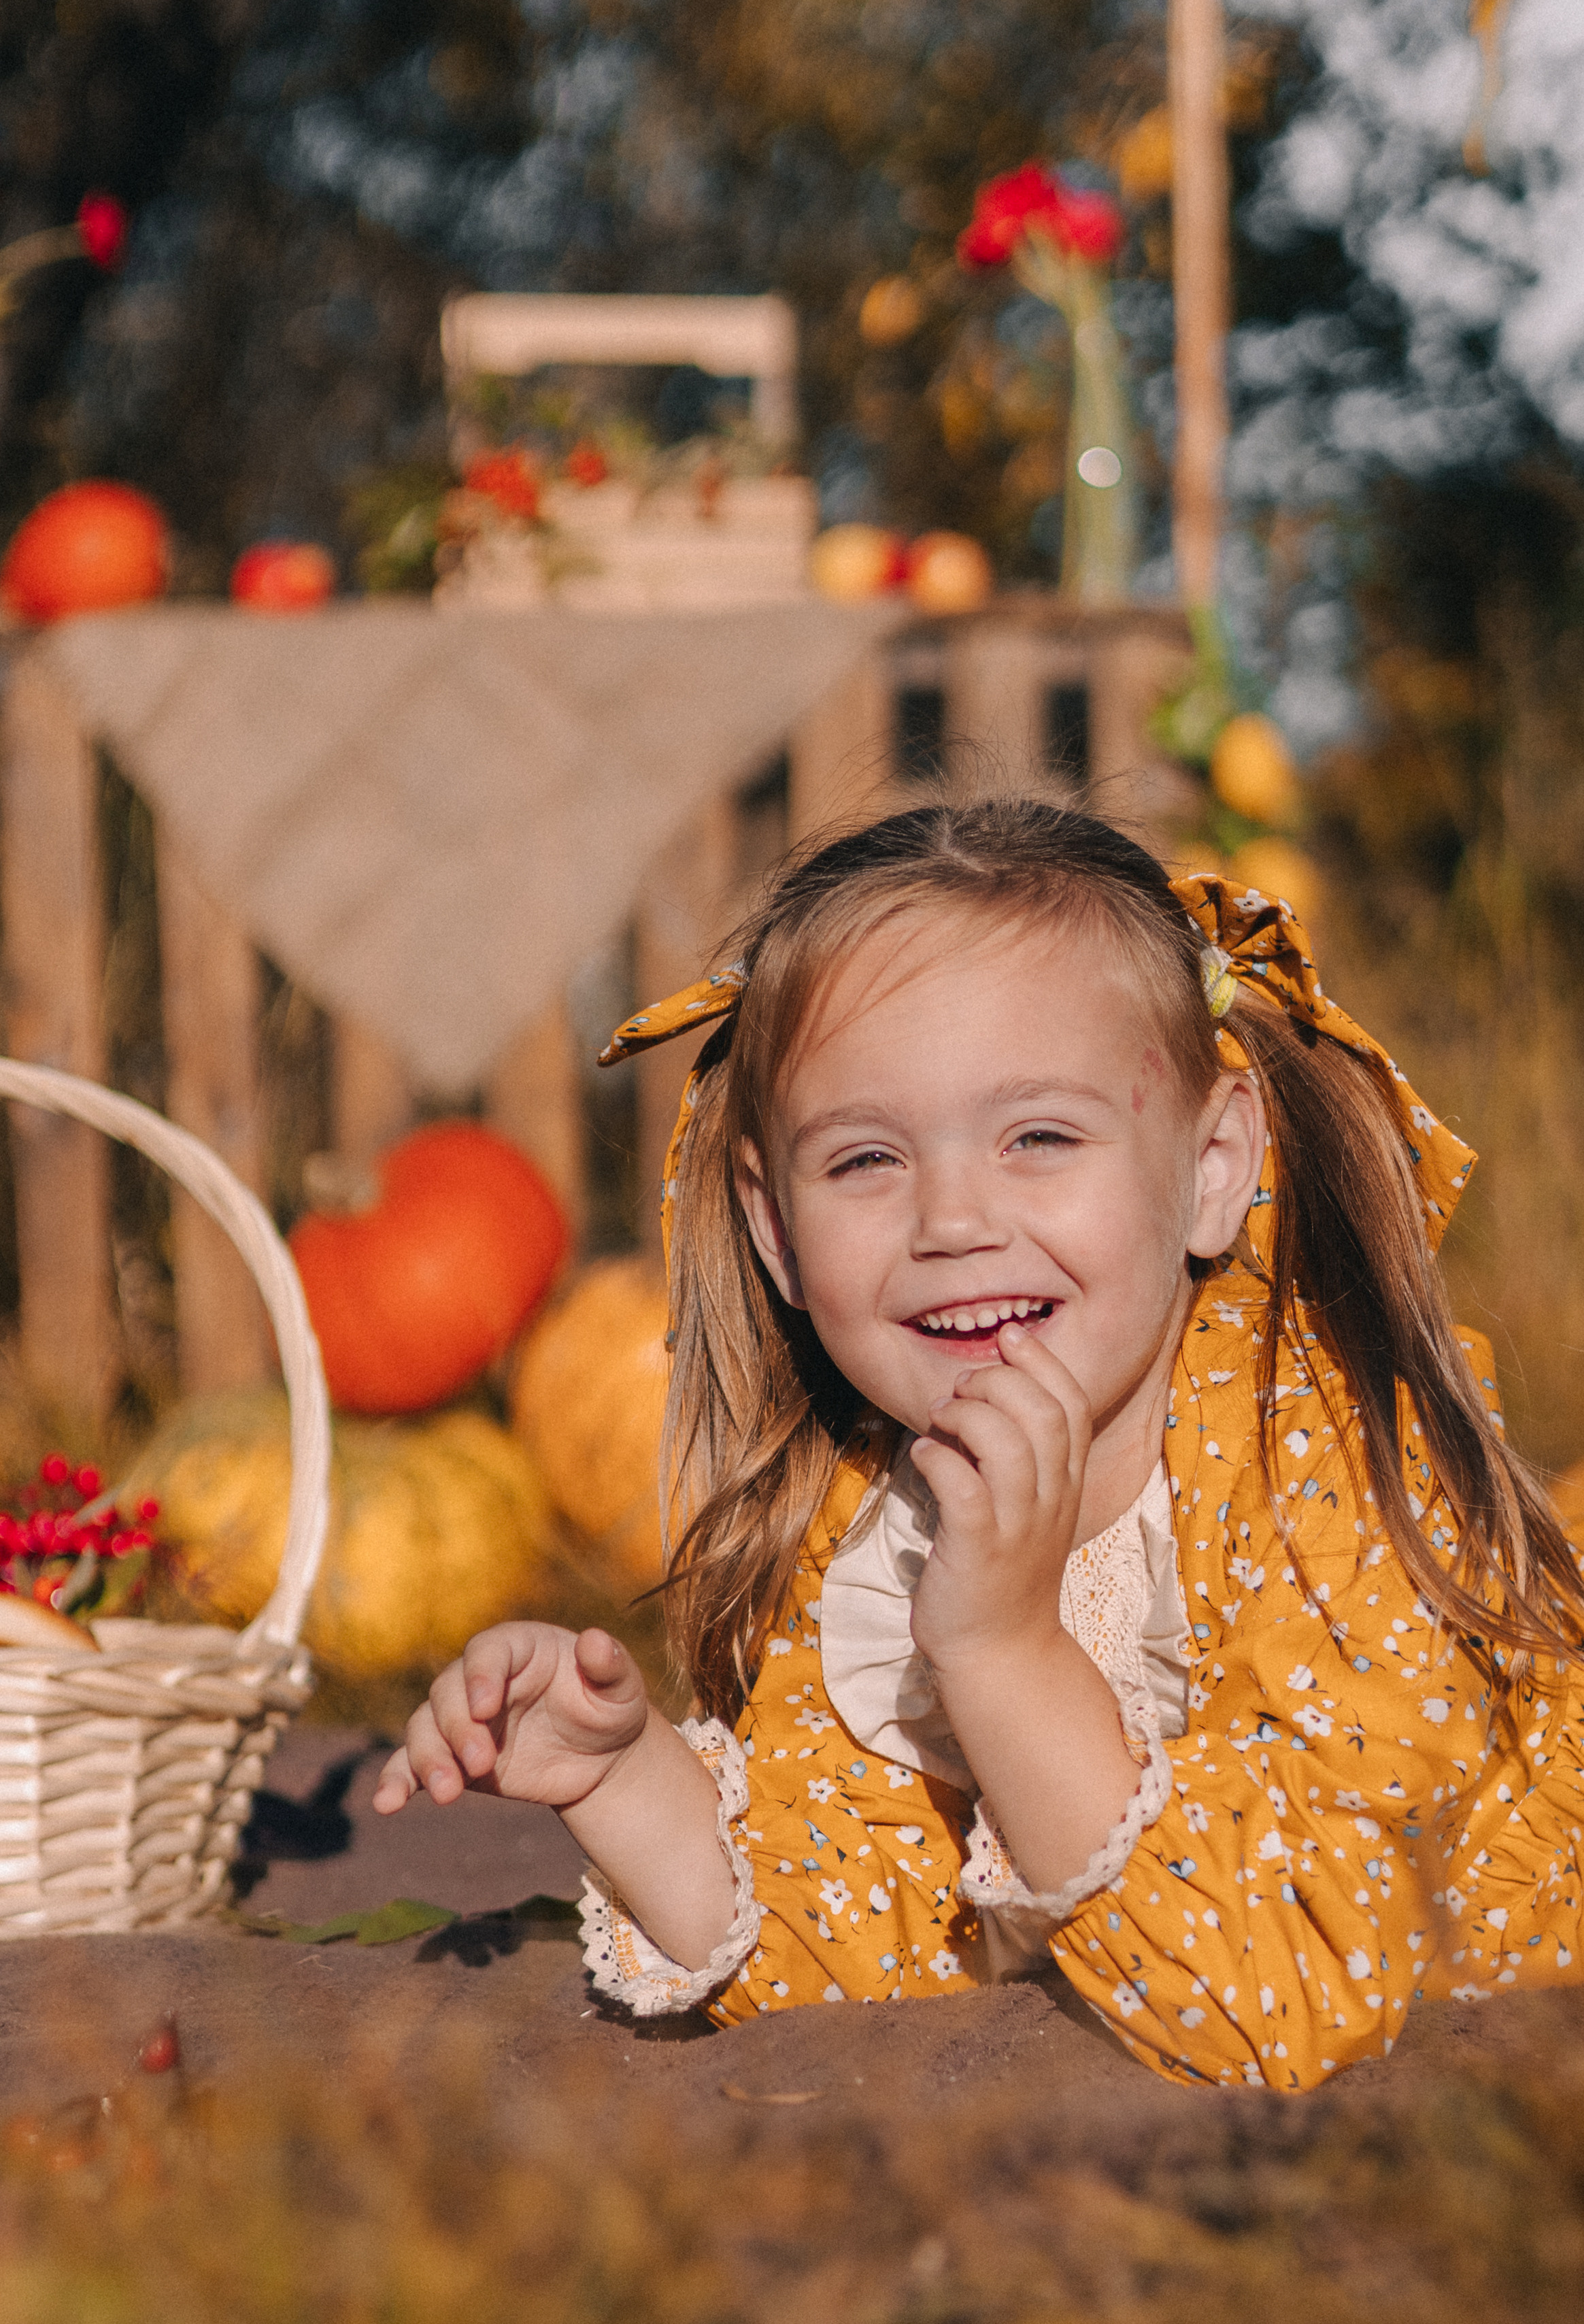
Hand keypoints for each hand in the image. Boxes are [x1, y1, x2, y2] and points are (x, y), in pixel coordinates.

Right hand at [371, 1622, 648, 1815]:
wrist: (601, 1758)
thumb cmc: (611, 1709)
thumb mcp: (622, 1688)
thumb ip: (610, 1666)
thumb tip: (597, 1641)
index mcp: (520, 1648)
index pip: (487, 1651)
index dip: (480, 1675)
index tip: (486, 1708)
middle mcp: (482, 1678)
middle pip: (447, 1692)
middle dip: (458, 1728)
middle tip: (482, 1764)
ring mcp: (462, 1719)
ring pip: (425, 1728)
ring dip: (428, 1759)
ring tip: (448, 1794)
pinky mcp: (451, 1757)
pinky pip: (412, 1764)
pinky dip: (396, 1780)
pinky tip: (387, 1804)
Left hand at [907, 1320, 1088, 1674]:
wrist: (999, 1652)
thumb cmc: (1001, 1572)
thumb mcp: (1027, 1508)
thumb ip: (1016, 1457)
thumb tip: (976, 1398)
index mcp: (1067, 1483)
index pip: (1073, 1403)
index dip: (1043, 1361)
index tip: (1009, 1337)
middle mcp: (1052, 1499)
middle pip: (1042, 1411)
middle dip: (997, 1381)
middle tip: (961, 1389)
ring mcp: (1019, 1525)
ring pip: (1007, 1442)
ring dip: (965, 1415)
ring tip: (939, 1420)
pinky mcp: (979, 1548)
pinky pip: (963, 1486)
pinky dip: (939, 1458)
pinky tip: (923, 1457)